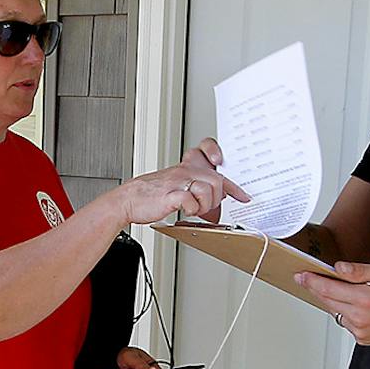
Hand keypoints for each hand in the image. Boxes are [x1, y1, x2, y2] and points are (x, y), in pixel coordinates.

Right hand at [113, 148, 249, 226]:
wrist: (128, 199)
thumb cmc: (151, 194)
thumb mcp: (177, 184)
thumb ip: (197, 185)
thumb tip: (218, 194)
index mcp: (186, 167)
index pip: (211, 158)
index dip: (228, 174)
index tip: (241, 194)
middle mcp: (184, 171)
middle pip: (216, 180)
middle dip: (216, 198)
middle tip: (207, 207)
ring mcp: (178, 182)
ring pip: (208, 189)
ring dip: (205, 205)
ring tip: (195, 209)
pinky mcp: (171, 194)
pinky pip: (191, 200)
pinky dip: (192, 209)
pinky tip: (186, 210)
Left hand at [296, 262, 369, 344]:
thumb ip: (362, 271)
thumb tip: (340, 269)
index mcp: (366, 300)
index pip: (329, 289)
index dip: (312, 281)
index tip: (301, 275)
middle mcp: (361, 319)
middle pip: (328, 301)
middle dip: (316, 288)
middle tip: (306, 277)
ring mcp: (362, 331)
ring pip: (336, 312)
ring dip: (332, 300)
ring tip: (334, 287)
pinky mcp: (364, 339)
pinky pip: (346, 322)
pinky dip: (345, 311)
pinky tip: (353, 302)